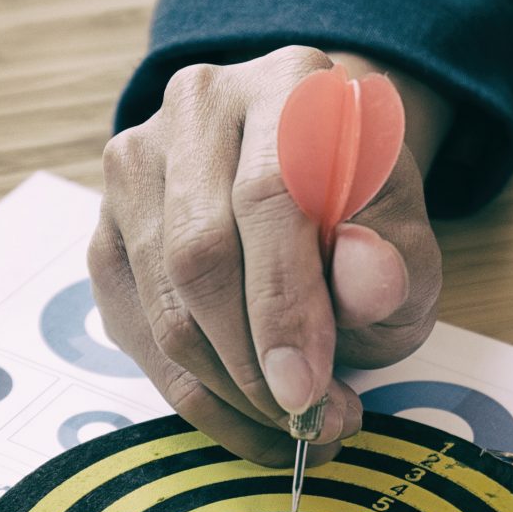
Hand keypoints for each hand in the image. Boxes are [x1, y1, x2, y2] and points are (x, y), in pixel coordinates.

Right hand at [90, 46, 448, 464]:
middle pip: (200, 253)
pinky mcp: (105, 227)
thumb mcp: (407, 239)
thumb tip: (368, 282)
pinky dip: (193, 394)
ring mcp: (137, 163)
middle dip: (254, 363)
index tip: (308, 391)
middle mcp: (199, 106)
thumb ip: (396, 261)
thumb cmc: (364, 214)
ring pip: (161, 303)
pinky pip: (135, 331)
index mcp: (288, 85)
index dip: (286, 304)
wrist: (310, 183)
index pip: (270, 195)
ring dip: (227, 390)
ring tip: (294, 426)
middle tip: (310, 423)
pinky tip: (248, 420)